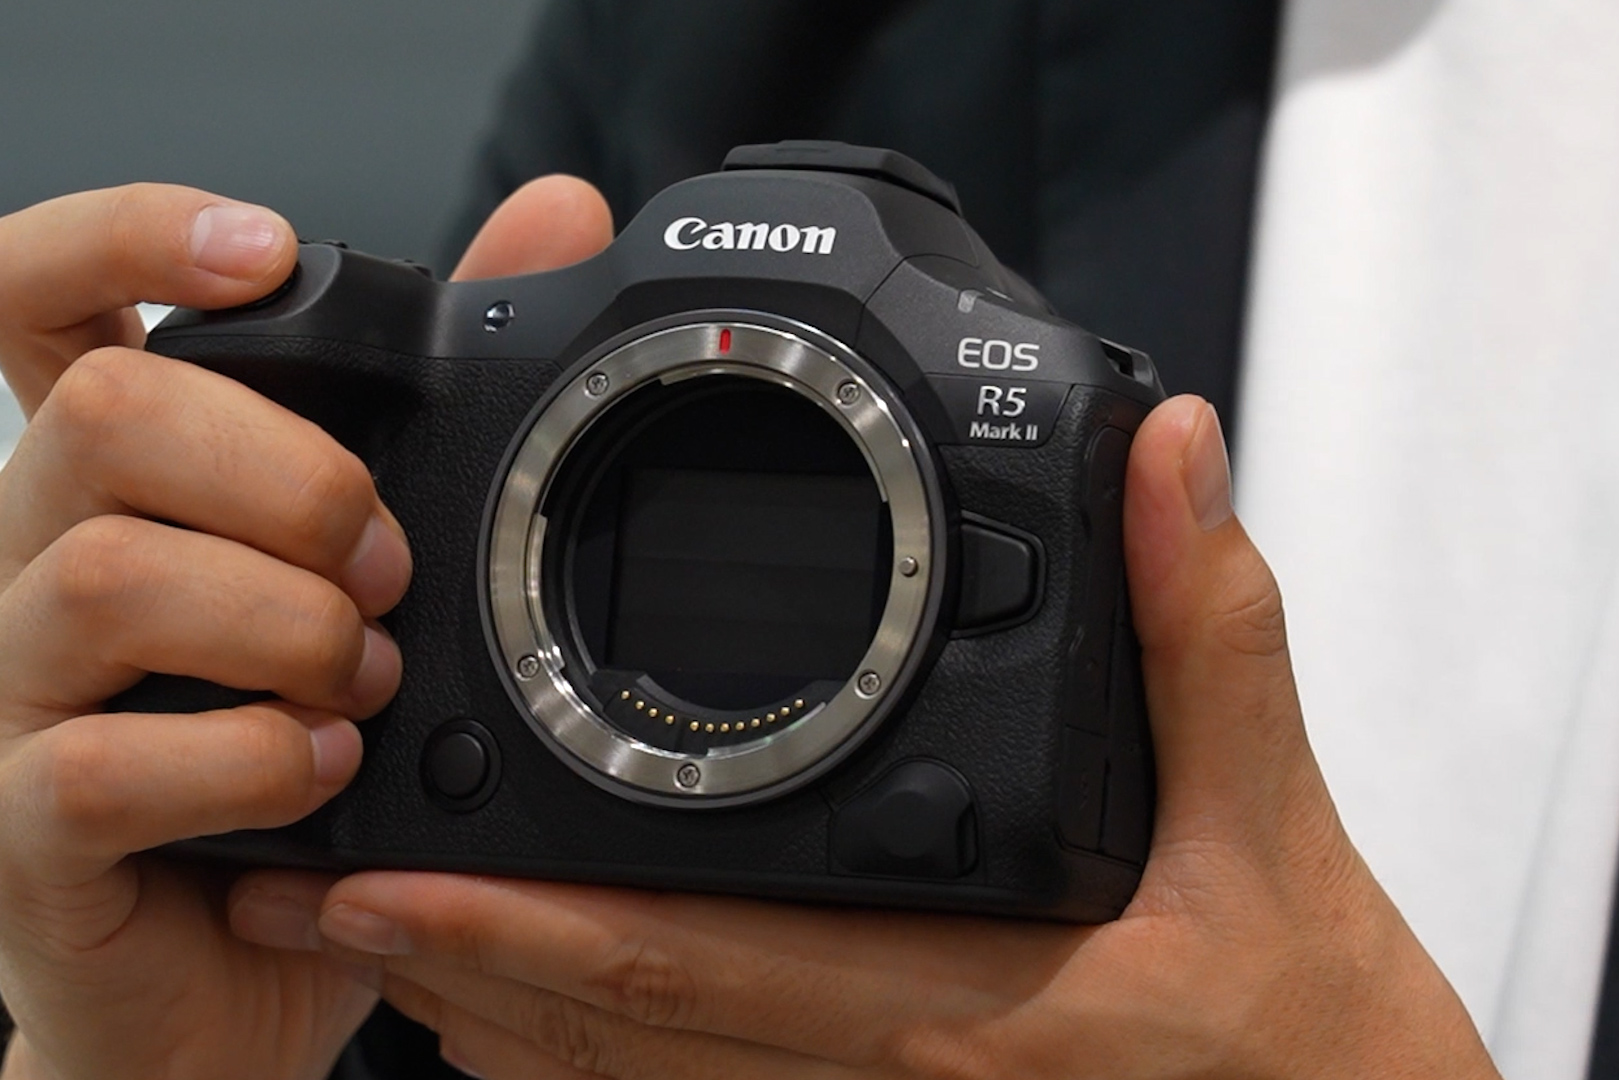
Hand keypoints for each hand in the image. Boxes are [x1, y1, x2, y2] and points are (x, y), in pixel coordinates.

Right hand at [0, 177, 612, 1079]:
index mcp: (94, 475)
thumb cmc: (284, 766)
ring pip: (112, 576)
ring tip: (363, 687)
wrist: (219, 978)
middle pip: (107, 410)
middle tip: (385, 570)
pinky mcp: (2, 823)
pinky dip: (253, 758)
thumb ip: (429, 401)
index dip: (132, 234)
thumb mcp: (358, 575)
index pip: (34, 287)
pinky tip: (320, 773)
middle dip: (293, 478)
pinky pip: (110, 762)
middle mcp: (15, 557)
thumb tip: (547, 218)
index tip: (268, 252)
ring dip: (287, 626)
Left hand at [256, 397, 1500, 1078]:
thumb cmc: (1311, 1031)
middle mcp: (876, 1072)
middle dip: (446, 968)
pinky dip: (579, 1049)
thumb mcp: (1278, 829)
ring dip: (486, 1011)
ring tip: (357, 928)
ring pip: (631, 1078)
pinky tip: (507, 1001)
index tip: (393, 875)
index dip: (526, 932)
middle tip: (307, 890)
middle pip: (616, 1035)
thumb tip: (1166, 461)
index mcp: (950, 999)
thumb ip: (1208, 633)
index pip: (694, 964)